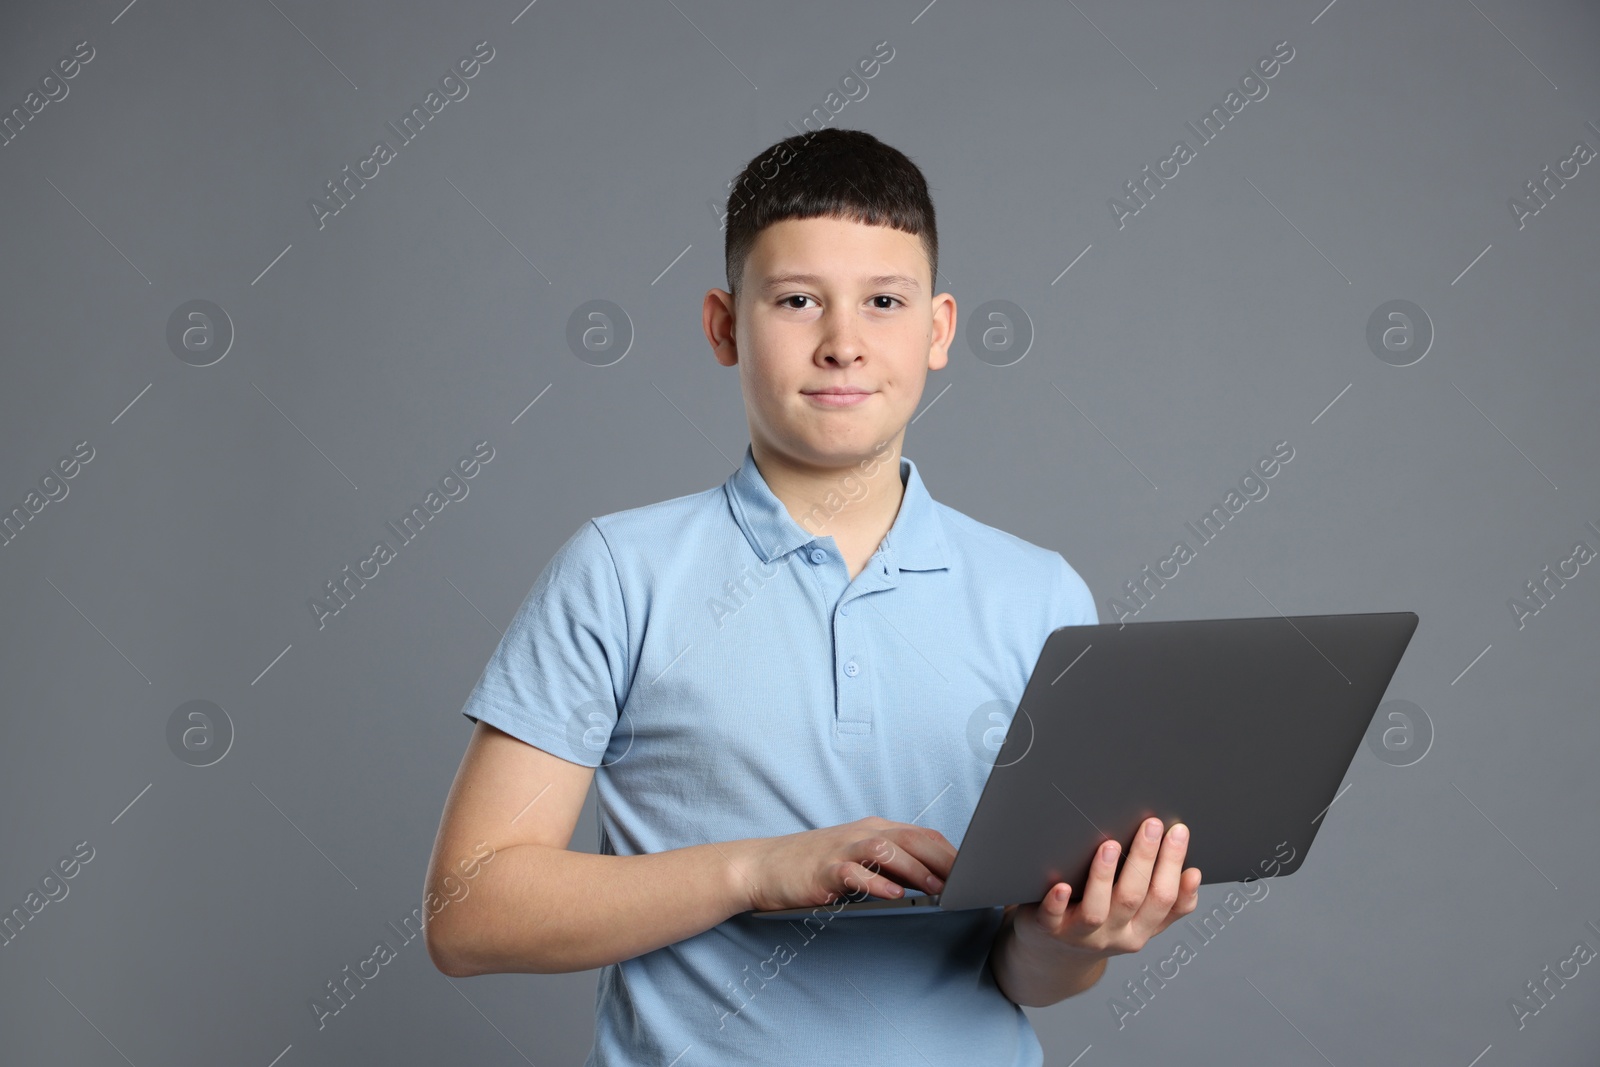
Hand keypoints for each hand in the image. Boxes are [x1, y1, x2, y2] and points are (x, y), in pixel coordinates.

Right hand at [730, 816, 956, 913]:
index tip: (974, 872)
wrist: (763, 867)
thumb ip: (889, 866)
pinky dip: (876, 883)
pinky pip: (854, 873)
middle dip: (944, 859)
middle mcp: (862, 834)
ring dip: (915, 869)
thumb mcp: (856, 860)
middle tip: (967, 881)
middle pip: (912, 838)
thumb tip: (930, 881)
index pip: (922, 834)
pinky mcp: (823, 870)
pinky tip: (893, 895)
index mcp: (874, 830)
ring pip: (887, 849)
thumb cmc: (814, 867)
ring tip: (936, 889)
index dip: (951, 852)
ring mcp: (842, 849)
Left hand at [1011, 818, 1200, 960]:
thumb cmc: (1102, 923)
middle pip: (1135, 898)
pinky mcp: (1050, 930)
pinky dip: (1057, 903)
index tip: (1179, 833)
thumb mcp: (1139, 920)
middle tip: (1152, 825)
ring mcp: (1082, 936)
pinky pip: (1053, 919)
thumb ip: (1168, 903)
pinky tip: (1061, 886)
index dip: (1174, 866)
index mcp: (1142, 929)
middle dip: (1145, 858)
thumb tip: (1193, 874)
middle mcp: (1116, 935)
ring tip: (1110, 846)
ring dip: (1104, 877)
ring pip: (1097, 910)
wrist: (1056, 955)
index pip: (1166, 898)